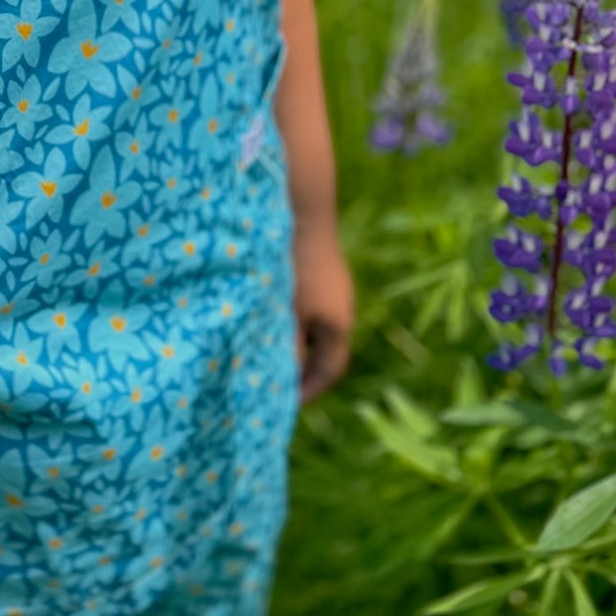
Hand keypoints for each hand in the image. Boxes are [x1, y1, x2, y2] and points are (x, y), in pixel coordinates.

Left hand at [291, 217, 354, 404]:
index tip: (288, 403)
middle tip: (281, 384)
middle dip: (305, 370)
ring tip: (273, 353)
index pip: (329, 371)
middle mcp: (342, 309)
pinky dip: (298, 322)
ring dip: (300, 344)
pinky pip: (314, 308)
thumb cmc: (292, 266)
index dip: (310, 390)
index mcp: (338, 325)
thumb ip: (287, 348)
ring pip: (319, 329)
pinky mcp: (324, 273)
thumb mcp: (286, 314)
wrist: (304, 212)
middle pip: (327, 351)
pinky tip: (273, 317)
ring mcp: (336, 289)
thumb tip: (282, 377)